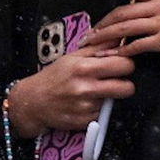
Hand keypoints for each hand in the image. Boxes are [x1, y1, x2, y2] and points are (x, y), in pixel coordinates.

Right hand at [6, 43, 135, 138]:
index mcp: (84, 68)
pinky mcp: (85, 122)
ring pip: (116, 102)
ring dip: (109, 98)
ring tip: (94, 92)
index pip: (124, 65)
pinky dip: (98, 110)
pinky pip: (103, 114)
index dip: (126, 64)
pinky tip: (86, 103)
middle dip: (125, 84)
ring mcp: (86, 107)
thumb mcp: (73, 57)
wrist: (32, 102)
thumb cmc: (53, 77)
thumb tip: (119, 37)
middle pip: (127, 88)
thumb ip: (98, 47)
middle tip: (115, 81)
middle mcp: (86, 88)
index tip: (121, 65)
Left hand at [69, 0, 159, 95]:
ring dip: (105, 39)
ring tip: (93, 48)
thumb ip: (151, 10)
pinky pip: (135, 45)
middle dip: (100, 24)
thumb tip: (126, 12)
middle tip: (86, 36)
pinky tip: (112, 58)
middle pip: (122, 10)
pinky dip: (121, 52)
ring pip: (124, 27)